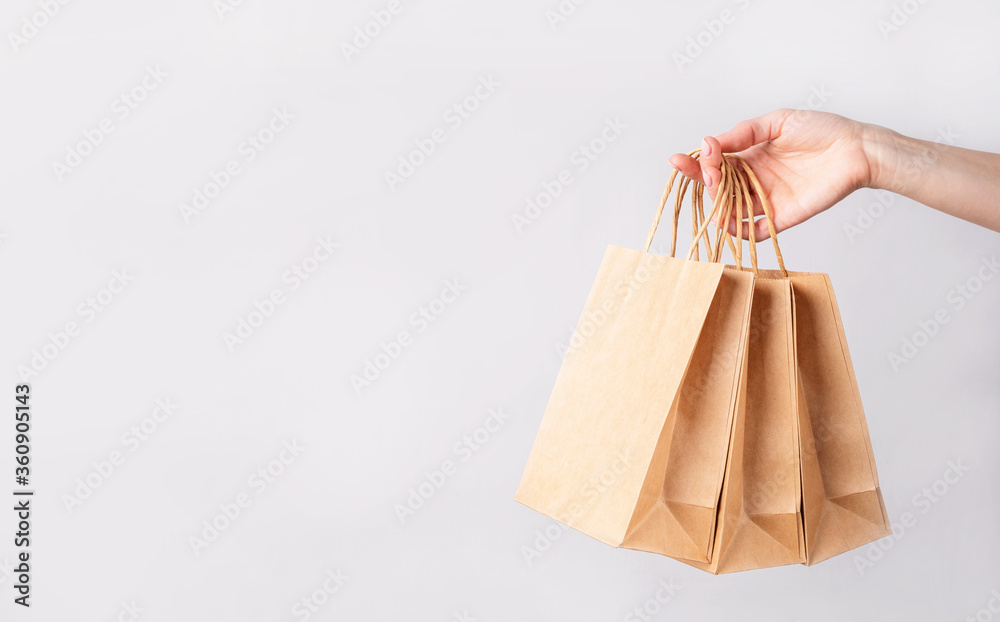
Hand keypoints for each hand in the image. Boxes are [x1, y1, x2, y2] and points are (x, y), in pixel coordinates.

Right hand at [670, 109, 877, 240]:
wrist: (855, 149)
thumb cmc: (821, 130)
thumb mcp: (777, 122)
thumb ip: (744, 133)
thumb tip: (710, 142)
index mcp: (748, 156)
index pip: (714, 164)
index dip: (695, 163)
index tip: (680, 159)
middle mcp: (753, 180)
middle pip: (716, 187)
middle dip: (705, 179)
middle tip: (709, 170)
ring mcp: (766, 200)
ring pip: (730, 209)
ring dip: (716, 203)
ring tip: (716, 188)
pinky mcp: (781, 217)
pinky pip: (754, 230)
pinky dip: (738, 231)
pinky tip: (727, 221)